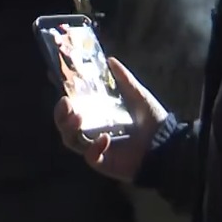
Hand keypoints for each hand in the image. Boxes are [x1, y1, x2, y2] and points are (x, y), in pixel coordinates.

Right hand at [53, 57, 168, 183]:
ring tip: (79, 118)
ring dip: (70, 128)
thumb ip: (123, 79)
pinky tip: (105, 138)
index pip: (71, 105)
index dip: (61, 95)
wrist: (166, 143)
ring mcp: (94, 147)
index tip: (55, 79)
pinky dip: (94, 147)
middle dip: (60, 114)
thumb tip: (110, 60)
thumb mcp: (137, 95)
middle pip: (64, 124)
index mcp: (96, 114)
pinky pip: (90, 156)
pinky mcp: (102, 162)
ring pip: (70, 140)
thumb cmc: (151, 120)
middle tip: (66, 103)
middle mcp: (91, 130)